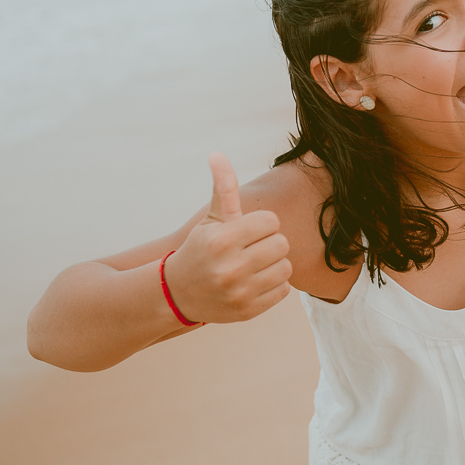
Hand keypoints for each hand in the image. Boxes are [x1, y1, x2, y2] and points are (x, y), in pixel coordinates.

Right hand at [164, 153, 292, 323]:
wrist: (178, 293)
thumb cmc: (202, 249)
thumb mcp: (212, 219)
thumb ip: (222, 187)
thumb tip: (217, 154)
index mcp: (221, 241)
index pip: (271, 222)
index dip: (262, 224)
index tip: (248, 230)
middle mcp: (230, 268)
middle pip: (282, 244)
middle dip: (269, 243)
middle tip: (252, 249)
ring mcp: (239, 293)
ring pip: (286, 267)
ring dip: (274, 264)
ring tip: (254, 265)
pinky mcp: (248, 311)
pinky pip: (284, 290)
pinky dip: (274, 285)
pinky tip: (254, 282)